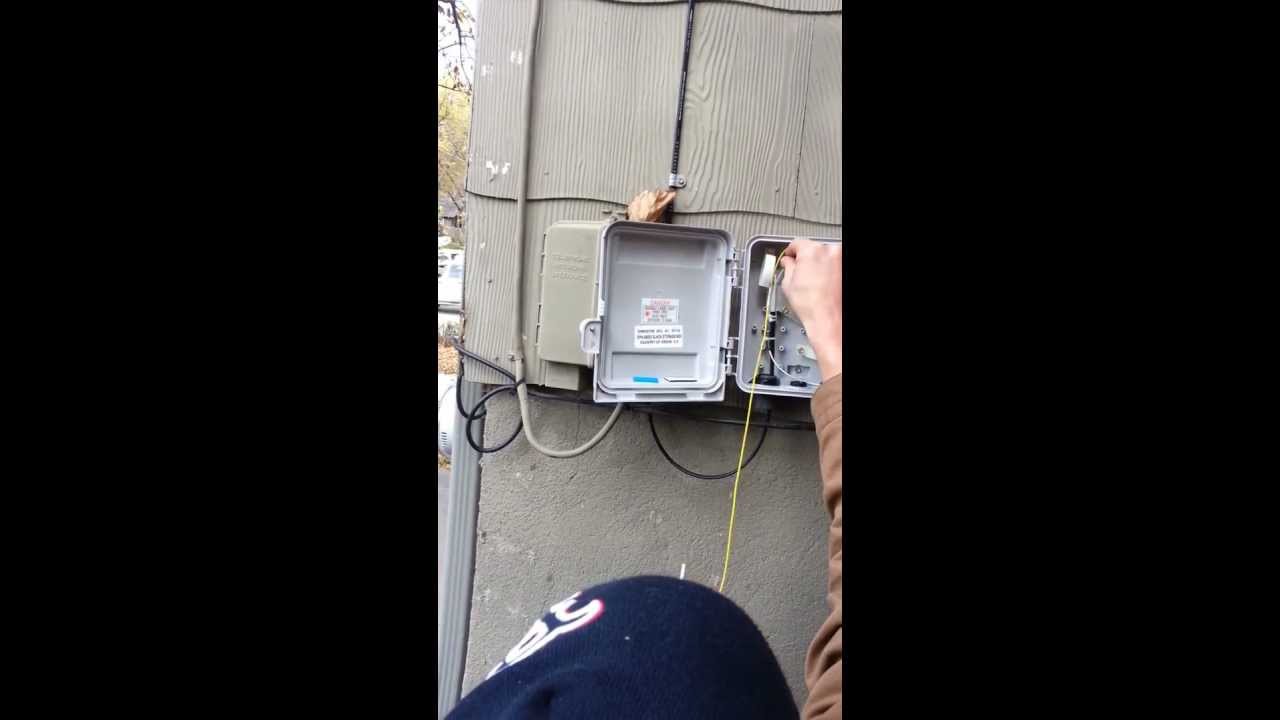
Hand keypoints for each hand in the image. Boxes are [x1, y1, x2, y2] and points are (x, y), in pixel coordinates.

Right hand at [779, 239, 841, 380]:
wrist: (829, 320)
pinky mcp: (845, 270)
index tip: (789, 257)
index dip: (790, 252)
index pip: (797, 243)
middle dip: (805, 259)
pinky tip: (823, 284)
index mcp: (812, 250)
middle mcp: (830, 250)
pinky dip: (829, 271)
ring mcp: (841, 260)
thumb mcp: (788, 284)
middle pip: (812, 248)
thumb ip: (787, 267)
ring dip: (818, 265)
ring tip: (813, 282)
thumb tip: (788, 262)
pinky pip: (834, 265)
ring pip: (825, 256)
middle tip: (800, 273)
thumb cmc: (812, 306)